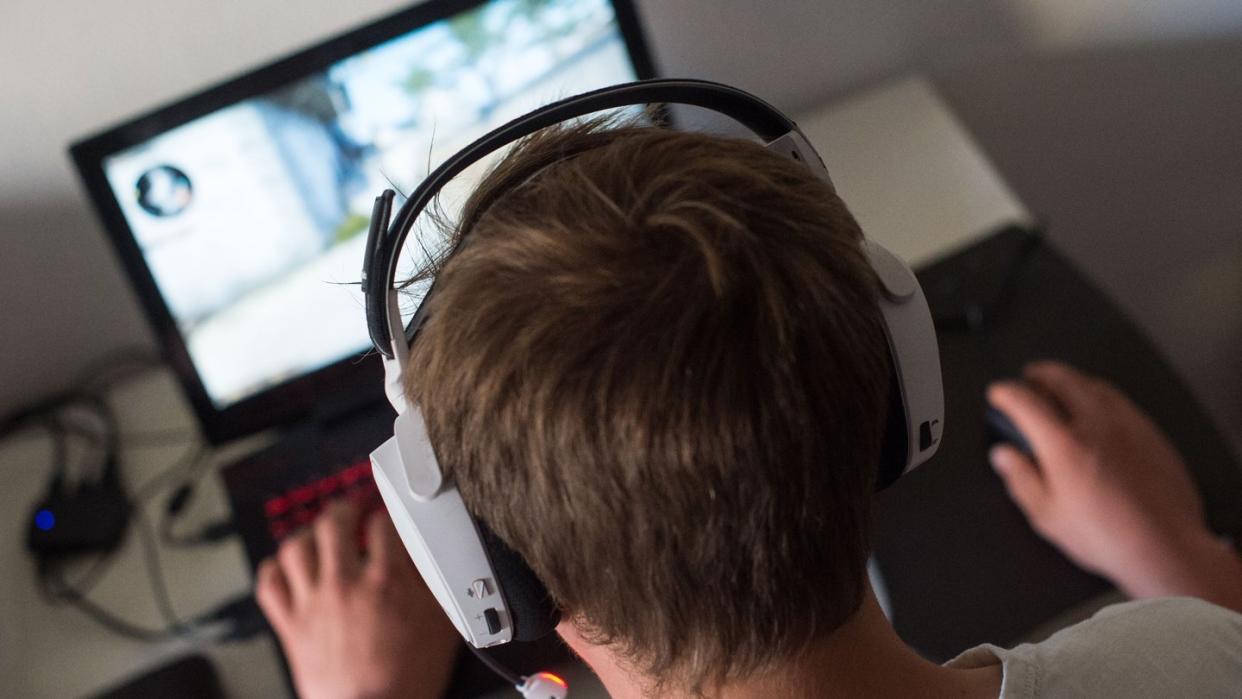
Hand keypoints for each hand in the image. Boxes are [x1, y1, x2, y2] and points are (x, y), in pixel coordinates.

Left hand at [255, 500, 459, 698]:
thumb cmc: (407, 679)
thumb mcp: (441, 624)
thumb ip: (434, 582)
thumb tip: (431, 555)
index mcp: (386, 581)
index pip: (382, 523)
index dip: (386, 514)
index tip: (387, 519)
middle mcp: (345, 585)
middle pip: (334, 522)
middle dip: (345, 509)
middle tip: (352, 511)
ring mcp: (313, 604)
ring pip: (296, 546)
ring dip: (309, 534)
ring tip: (319, 534)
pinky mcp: (291, 626)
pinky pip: (270, 584)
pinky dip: (275, 569)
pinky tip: (288, 567)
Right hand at [987, 361, 1241, 606]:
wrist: (1165, 547)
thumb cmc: (1108, 537)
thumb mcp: (1047, 516)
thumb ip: (1020, 479)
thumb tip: (1004, 457)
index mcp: (1064, 445)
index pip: (1026, 402)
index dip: (1007, 393)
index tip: (999, 393)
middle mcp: (1096, 426)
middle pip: (1063, 380)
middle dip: (1041, 374)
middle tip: (1029, 377)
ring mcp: (1128, 426)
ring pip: (1095, 385)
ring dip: (1072, 379)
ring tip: (1062, 385)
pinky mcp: (1152, 434)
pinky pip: (1122, 401)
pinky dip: (1101, 395)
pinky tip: (1099, 408)